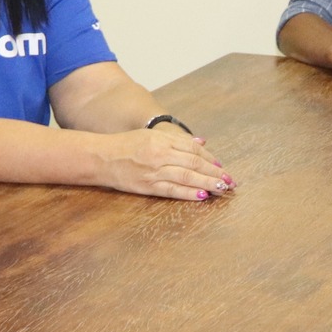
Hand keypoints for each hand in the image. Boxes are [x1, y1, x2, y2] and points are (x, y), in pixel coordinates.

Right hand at [93, 128, 233, 200]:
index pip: (193, 148)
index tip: (221, 166)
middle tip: (231, 181)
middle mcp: (161, 153)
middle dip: (215, 172)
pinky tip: (203, 196)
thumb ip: (177, 139)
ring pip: (187, 177)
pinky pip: (173, 190)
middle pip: (195, 163)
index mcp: (162, 139)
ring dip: (208, 183)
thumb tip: (202, 142)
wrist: (100, 157)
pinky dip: (189, 193)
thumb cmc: (125, 145)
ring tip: (223, 188)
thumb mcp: (150, 135)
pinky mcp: (148, 186)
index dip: (210, 157)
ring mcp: (155, 171)